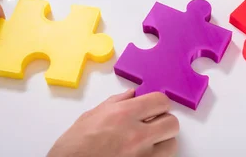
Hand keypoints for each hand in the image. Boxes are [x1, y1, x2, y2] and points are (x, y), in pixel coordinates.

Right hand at [48, 90, 178, 156]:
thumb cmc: (73, 147)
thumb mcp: (90, 116)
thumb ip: (115, 103)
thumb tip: (132, 94)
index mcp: (123, 115)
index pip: (160, 101)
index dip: (159, 102)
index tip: (155, 106)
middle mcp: (136, 135)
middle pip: (172, 123)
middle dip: (164, 121)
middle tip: (153, 124)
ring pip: (171, 144)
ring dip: (163, 141)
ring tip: (148, 142)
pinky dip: (155, 156)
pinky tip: (142, 154)